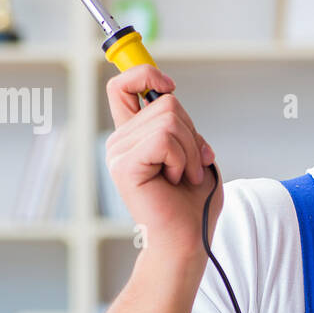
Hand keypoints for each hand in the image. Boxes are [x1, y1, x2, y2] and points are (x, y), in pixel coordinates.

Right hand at [105, 64, 221, 259]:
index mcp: (134, 135)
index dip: (145, 74)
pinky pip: (164, 140)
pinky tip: (174, 180)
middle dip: (192, 134)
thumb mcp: (195, 151)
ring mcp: (118, 153)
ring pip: (169, 121)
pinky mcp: (124, 166)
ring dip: (189, 151)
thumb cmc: (193, 202)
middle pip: (165, 103)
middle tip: (190, 167)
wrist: (188, 239)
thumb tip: (168, 94)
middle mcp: (120, 140)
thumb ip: (182, 124)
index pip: (122, 86)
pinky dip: (181, 160)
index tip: (169, 86)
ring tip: (183, 176)